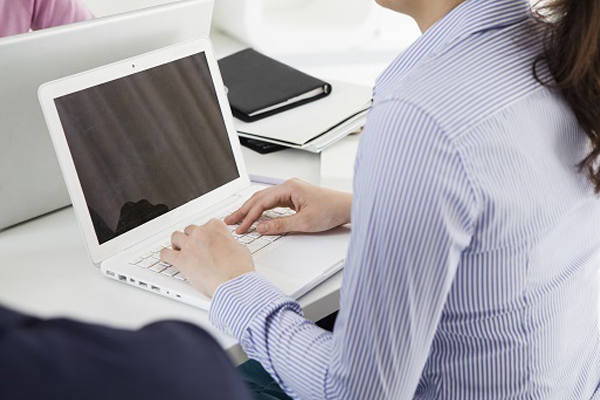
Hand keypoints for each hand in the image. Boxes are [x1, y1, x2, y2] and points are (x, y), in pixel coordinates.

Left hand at [160, 219, 254, 297]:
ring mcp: (189, 245)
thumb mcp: (241, 249)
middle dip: (192, 238)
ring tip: (179, 250)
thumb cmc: (239, 268)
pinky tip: (167, 258)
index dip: (208, 234)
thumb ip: (230, 244)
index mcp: (216, 227)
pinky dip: (165, 256)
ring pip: (175, 237)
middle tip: (195, 246)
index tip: (208, 240)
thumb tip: (229, 247)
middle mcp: (201, 233)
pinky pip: (165, 254)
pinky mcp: (181, 260)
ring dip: (177, 243)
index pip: (208, 224)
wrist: (234, 282)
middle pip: (190, 230)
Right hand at [225, 178, 351, 234]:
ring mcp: (291, 191)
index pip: (261, 202)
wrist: (346, 207)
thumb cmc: (331, 210)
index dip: (249, 216)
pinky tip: (255, 216)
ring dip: (251, 209)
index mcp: (289, 188)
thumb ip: (280, 225)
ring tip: (238, 219)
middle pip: (259, 198)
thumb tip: (261, 228)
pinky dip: (262, 210)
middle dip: (243, 210)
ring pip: (264, 200)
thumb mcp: (304, 223)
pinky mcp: (294, 197)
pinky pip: (272, 202)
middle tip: (229, 221)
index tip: (241, 228)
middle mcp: (288, 186)